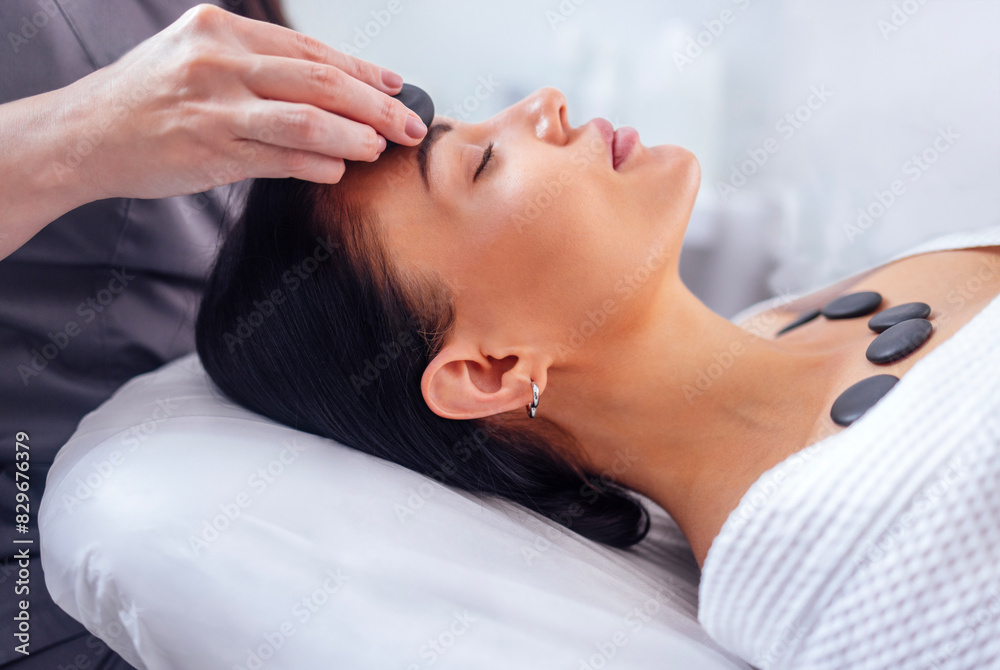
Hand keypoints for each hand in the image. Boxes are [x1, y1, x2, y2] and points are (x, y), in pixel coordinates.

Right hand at [60, 3, 426, 198]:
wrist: (85, 133)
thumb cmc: (149, 96)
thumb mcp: (199, 57)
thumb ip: (261, 66)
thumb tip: (340, 88)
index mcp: (222, 29)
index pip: (312, 50)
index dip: (363, 72)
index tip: (396, 88)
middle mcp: (219, 61)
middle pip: (321, 81)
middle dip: (376, 106)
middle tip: (408, 126)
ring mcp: (214, 107)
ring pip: (306, 120)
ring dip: (354, 136)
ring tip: (380, 148)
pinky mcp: (210, 150)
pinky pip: (279, 158)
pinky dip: (316, 164)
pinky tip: (337, 169)